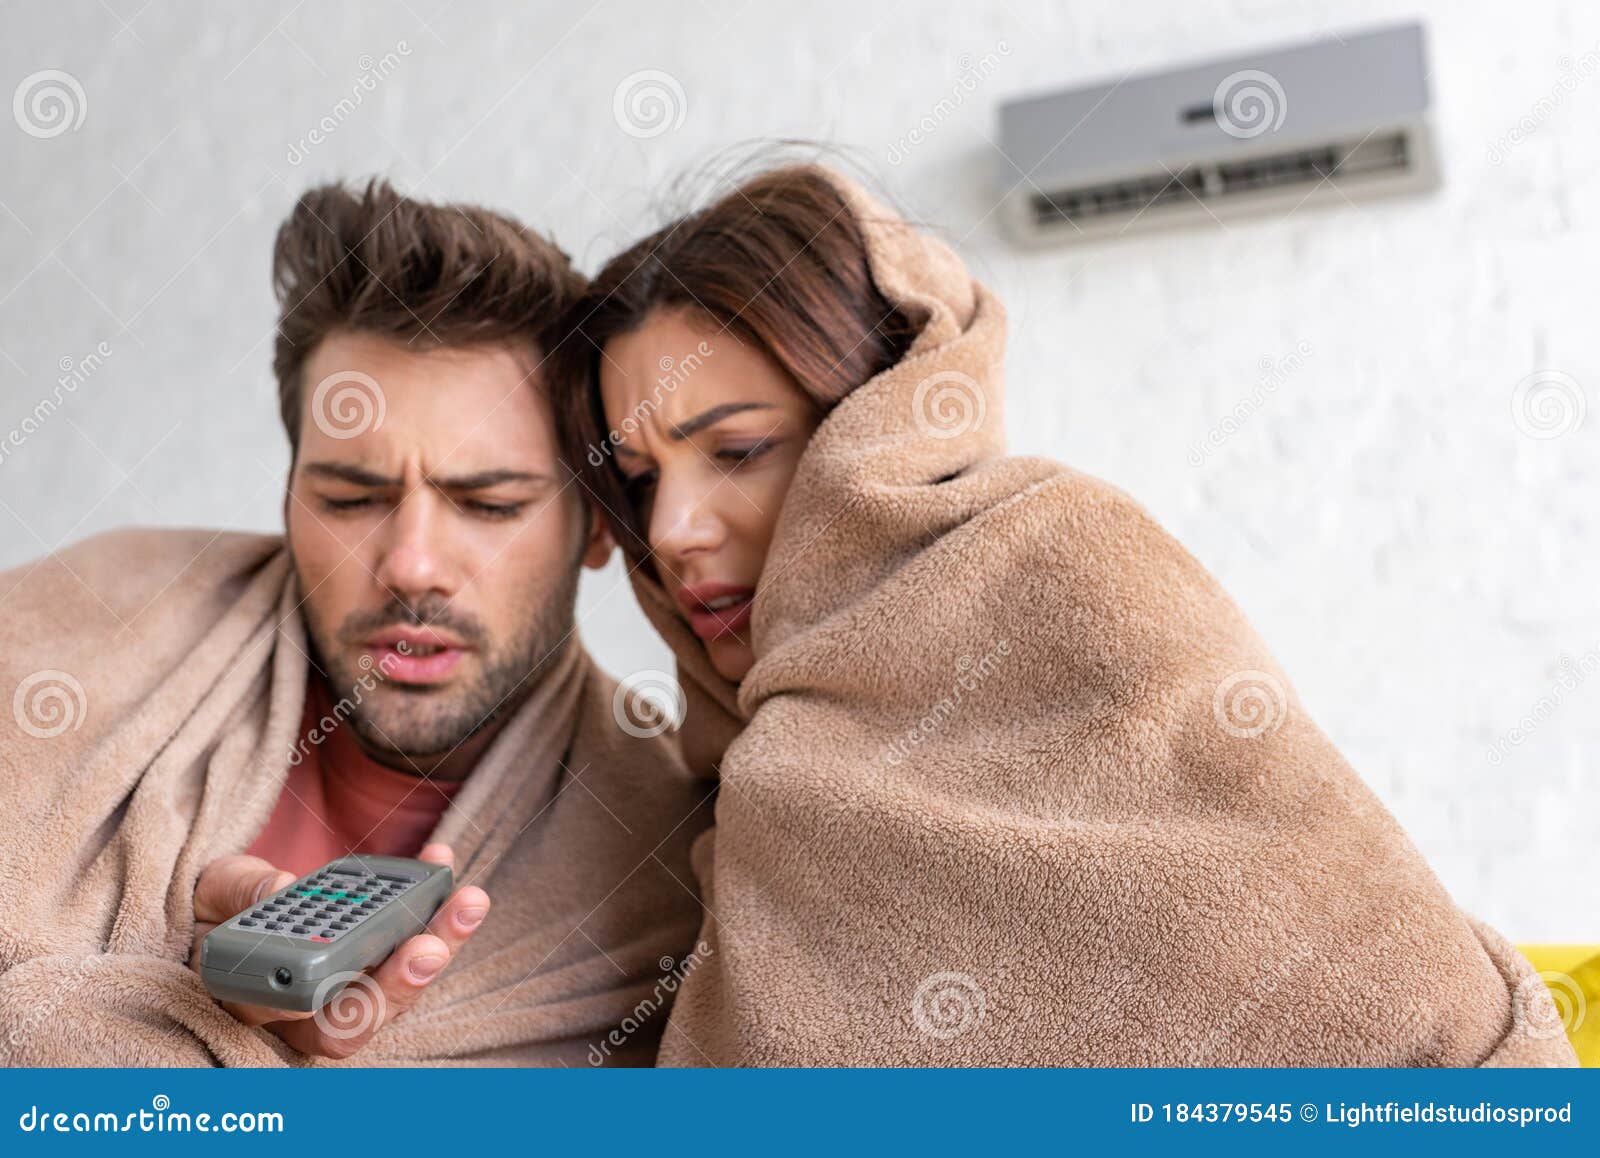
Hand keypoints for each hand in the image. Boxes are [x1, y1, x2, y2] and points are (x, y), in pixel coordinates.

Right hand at [189, 843, 488, 1058]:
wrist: (232, 898)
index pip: (288, 1016)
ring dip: (437, 944)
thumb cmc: (216, 906)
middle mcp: (306, 1011)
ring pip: (397, 990)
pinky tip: (441, 860)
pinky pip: (412, 944)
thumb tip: (282, 887)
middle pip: (357, 1020)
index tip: (327, 966)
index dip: (315, 997)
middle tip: (428, 948)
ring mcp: (349, 988)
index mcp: (254, 1002)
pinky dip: (434, 904)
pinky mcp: (379, 960)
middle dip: (397, 984)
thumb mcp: (215, 891)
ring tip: (465, 902)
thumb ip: (240, 890)